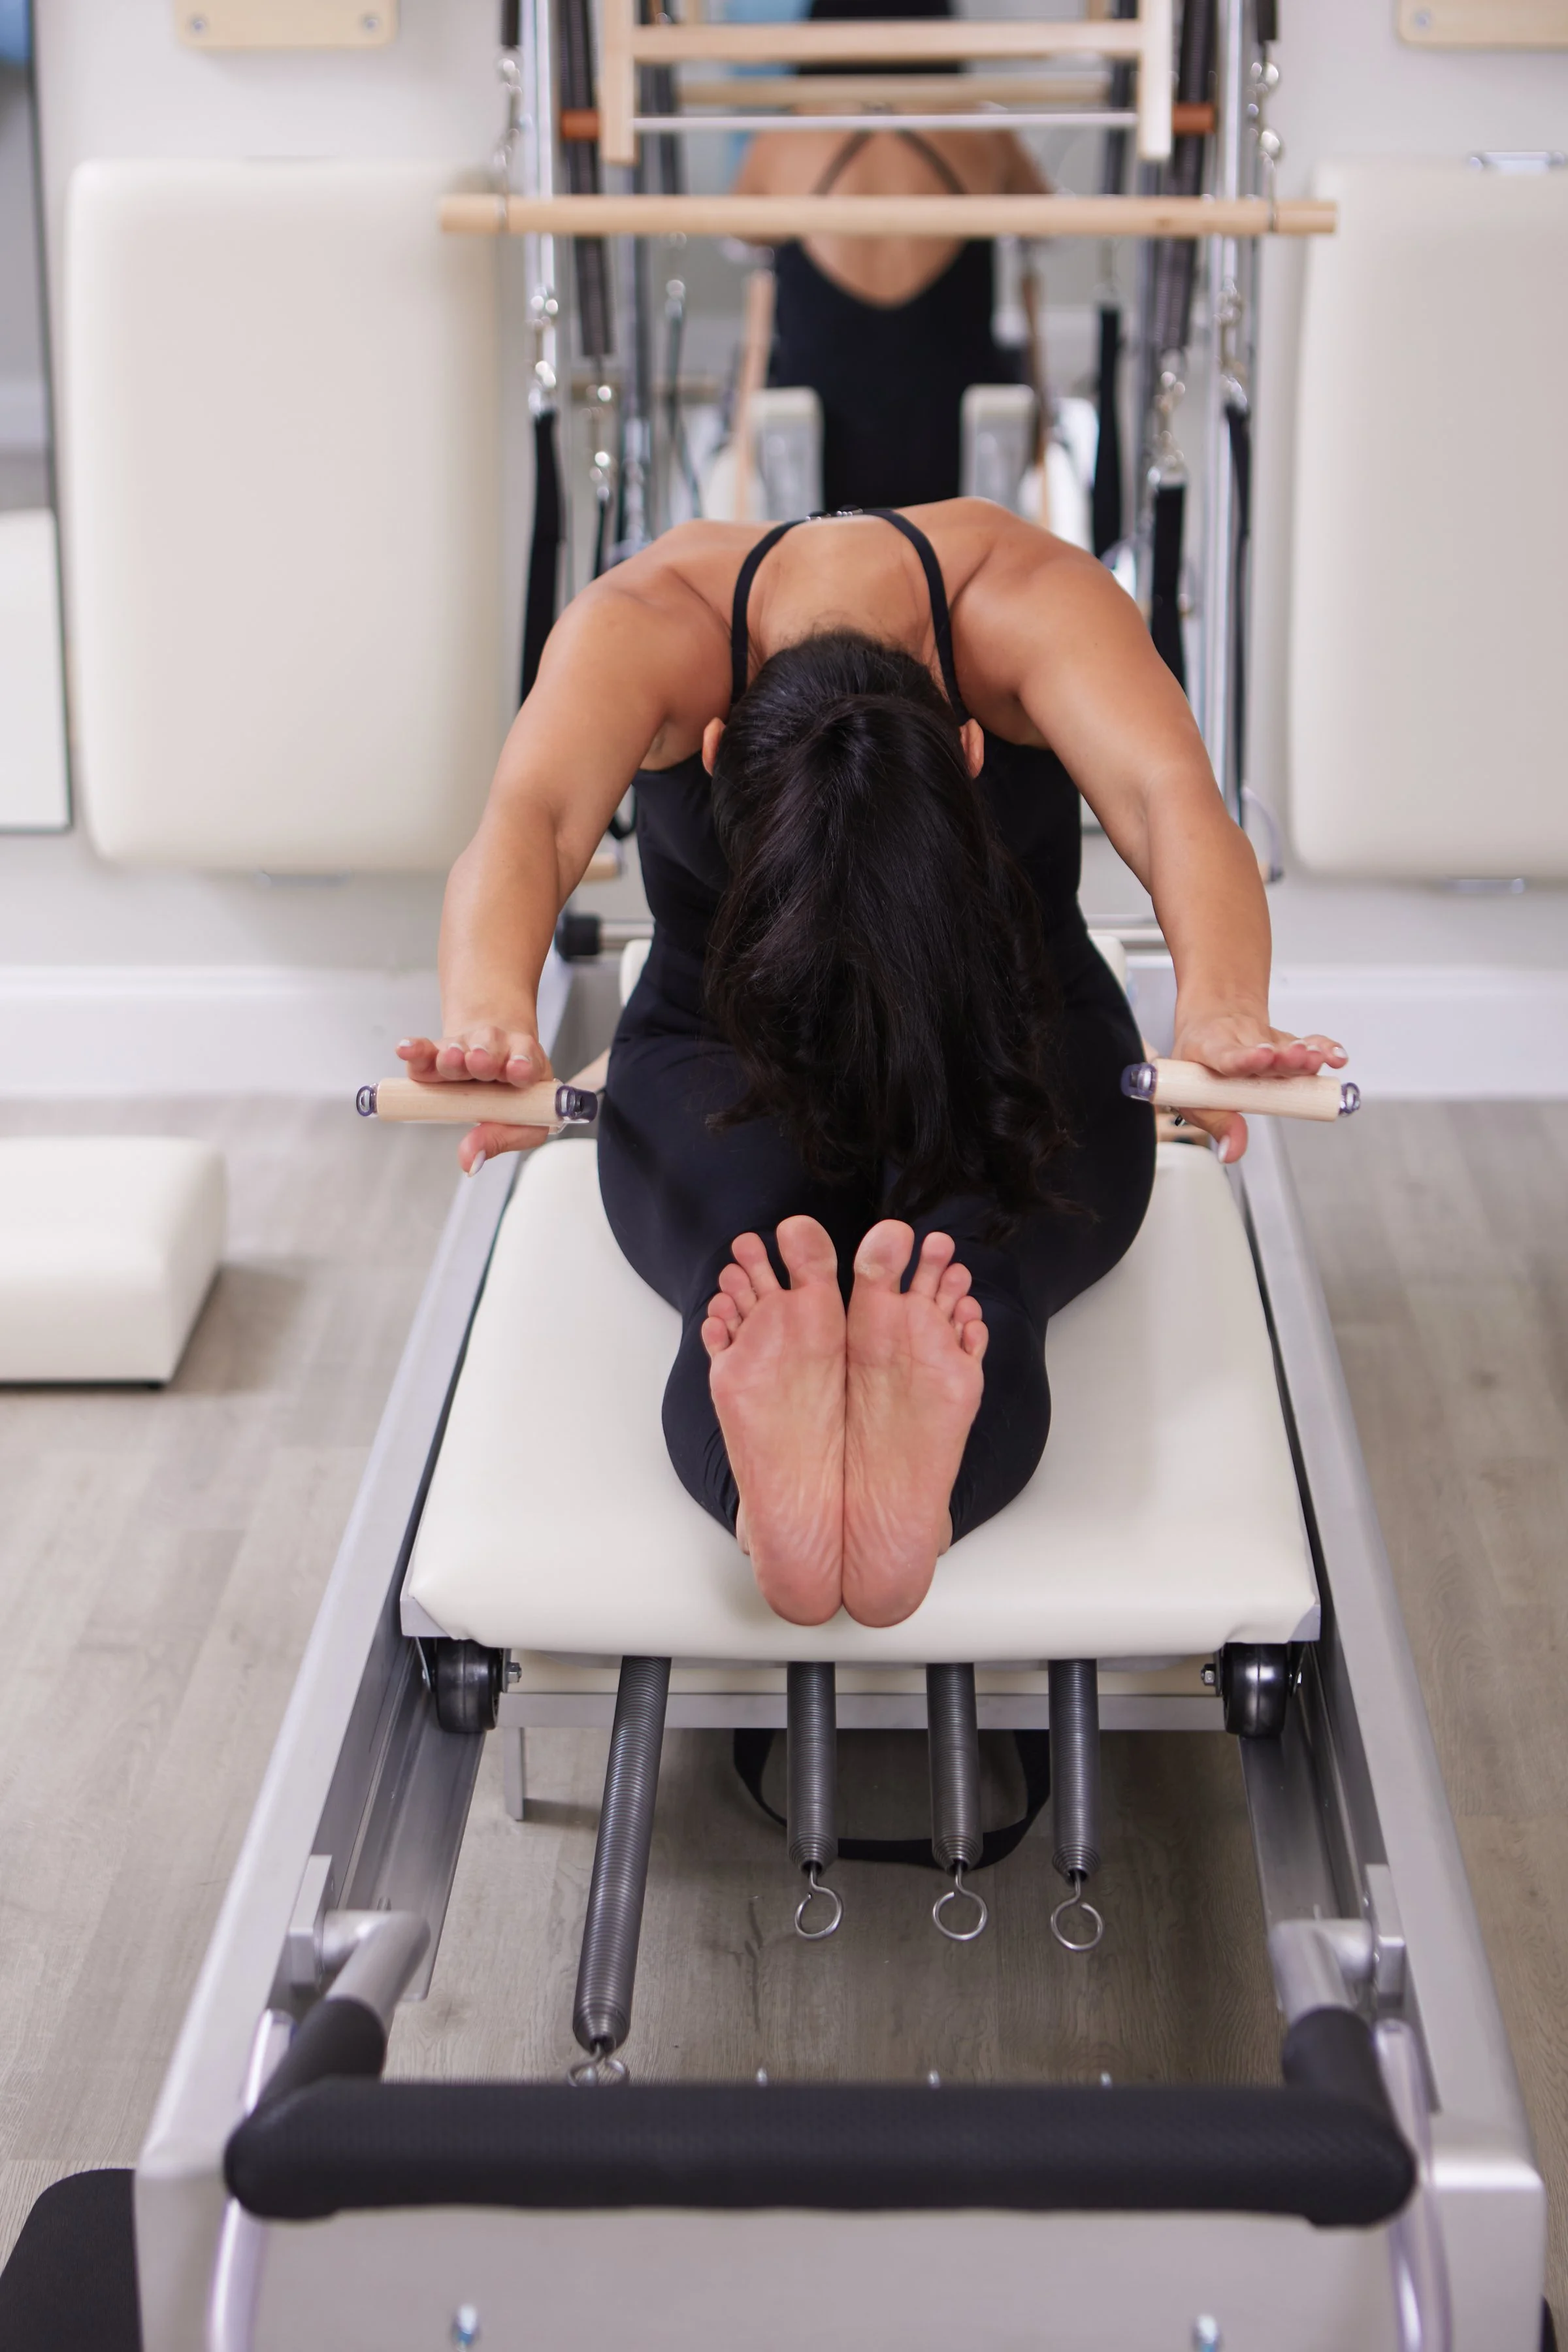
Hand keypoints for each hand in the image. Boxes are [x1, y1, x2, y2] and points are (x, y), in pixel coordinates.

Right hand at [397, 1025, 555, 1173]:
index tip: (518, 1071)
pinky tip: (404, 1050)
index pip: (528, 1061)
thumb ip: (497, 1140)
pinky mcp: (437, 1051)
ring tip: (450, 1060)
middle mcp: (497, 1052)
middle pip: (490, 1047)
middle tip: (479, 1063)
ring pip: (458, 1046)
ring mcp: (466, 1048)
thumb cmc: (514, 1099)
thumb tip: (470, 1162)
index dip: (522, 1065)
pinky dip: (416, 1050)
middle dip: (485, 1056)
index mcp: (526, 1067)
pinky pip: (426, 1050)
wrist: (497, 1066)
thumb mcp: (518, 1127)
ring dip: (453, 1055)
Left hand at [1167, 1013, 1347, 1164]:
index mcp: (1212, 1052)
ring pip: (1288, 1047)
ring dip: (1305, 1055)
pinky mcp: (1286, 1042)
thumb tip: (1231, 1153)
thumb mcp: (1195, 1097)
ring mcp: (1267, 1042)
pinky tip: (1337, 1056)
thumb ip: (1218, 1124)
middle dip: (1283, 1058)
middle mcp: (1242, 1044)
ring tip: (1317, 1060)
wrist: (1211, 1025)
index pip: (1229, 1056)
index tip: (1261, 1057)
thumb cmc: (1201, 1065)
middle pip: (1265, 1052)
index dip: (1246, 1059)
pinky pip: (1309, 1043)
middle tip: (1296, 1058)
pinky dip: (1325, 1049)